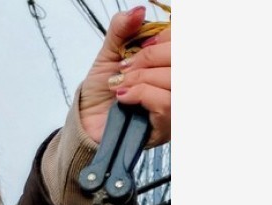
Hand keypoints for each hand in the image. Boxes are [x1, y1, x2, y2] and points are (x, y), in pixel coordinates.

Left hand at [78, 7, 170, 148]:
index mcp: (170, 61)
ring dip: (143, 78)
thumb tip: (139, 10)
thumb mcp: (111, 53)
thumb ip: (122, 29)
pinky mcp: (167, 125)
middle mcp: (179, 81)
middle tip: (125, 68)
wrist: (87, 120)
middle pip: (182, 58)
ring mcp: (176, 104)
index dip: (164, 38)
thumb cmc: (103, 89)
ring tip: (122, 85)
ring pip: (175, 80)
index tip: (140, 47)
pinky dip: (140, 94)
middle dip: (149, 58)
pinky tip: (124, 98)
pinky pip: (166, 103)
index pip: (184, 40)